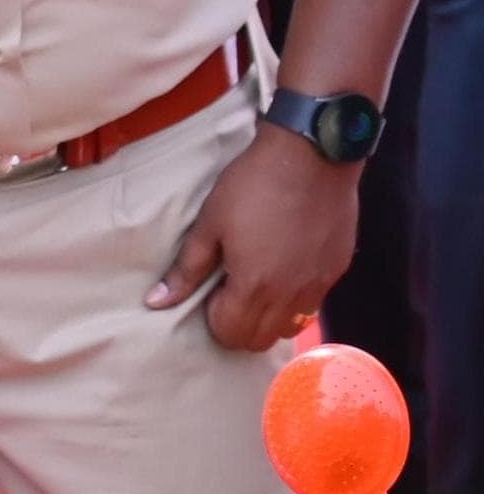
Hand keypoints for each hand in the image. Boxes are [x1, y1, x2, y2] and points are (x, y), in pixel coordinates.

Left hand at [148, 129, 357, 349]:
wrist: (313, 154)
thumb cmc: (253, 186)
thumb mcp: (209, 225)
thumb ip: (187, 269)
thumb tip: (156, 302)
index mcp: (254, 285)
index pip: (231, 335)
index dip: (214, 321)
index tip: (211, 294)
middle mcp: (291, 294)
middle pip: (261, 340)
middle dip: (239, 327)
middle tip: (229, 293)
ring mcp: (319, 283)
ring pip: (291, 327)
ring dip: (269, 319)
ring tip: (257, 285)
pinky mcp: (338, 268)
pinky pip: (313, 304)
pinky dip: (294, 301)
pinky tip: (284, 269)